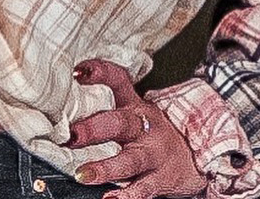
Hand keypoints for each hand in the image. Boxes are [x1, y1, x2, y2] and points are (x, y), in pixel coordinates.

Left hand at [66, 58, 207, 198]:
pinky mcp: (159, 179)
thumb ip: (107, 107)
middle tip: (71, 135)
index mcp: (136, 105)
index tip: (78, 72)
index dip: (100, 73)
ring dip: (105, 168)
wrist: (196, 154)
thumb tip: (64, 105)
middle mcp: (144, 126)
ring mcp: (153, 153)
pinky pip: (143, 189)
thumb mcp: (136, 112)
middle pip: (120, 122)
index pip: (119, 81)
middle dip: (94, 128)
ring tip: (83, 175)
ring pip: (130, 160)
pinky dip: (126, 197)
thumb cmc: (153, 131)